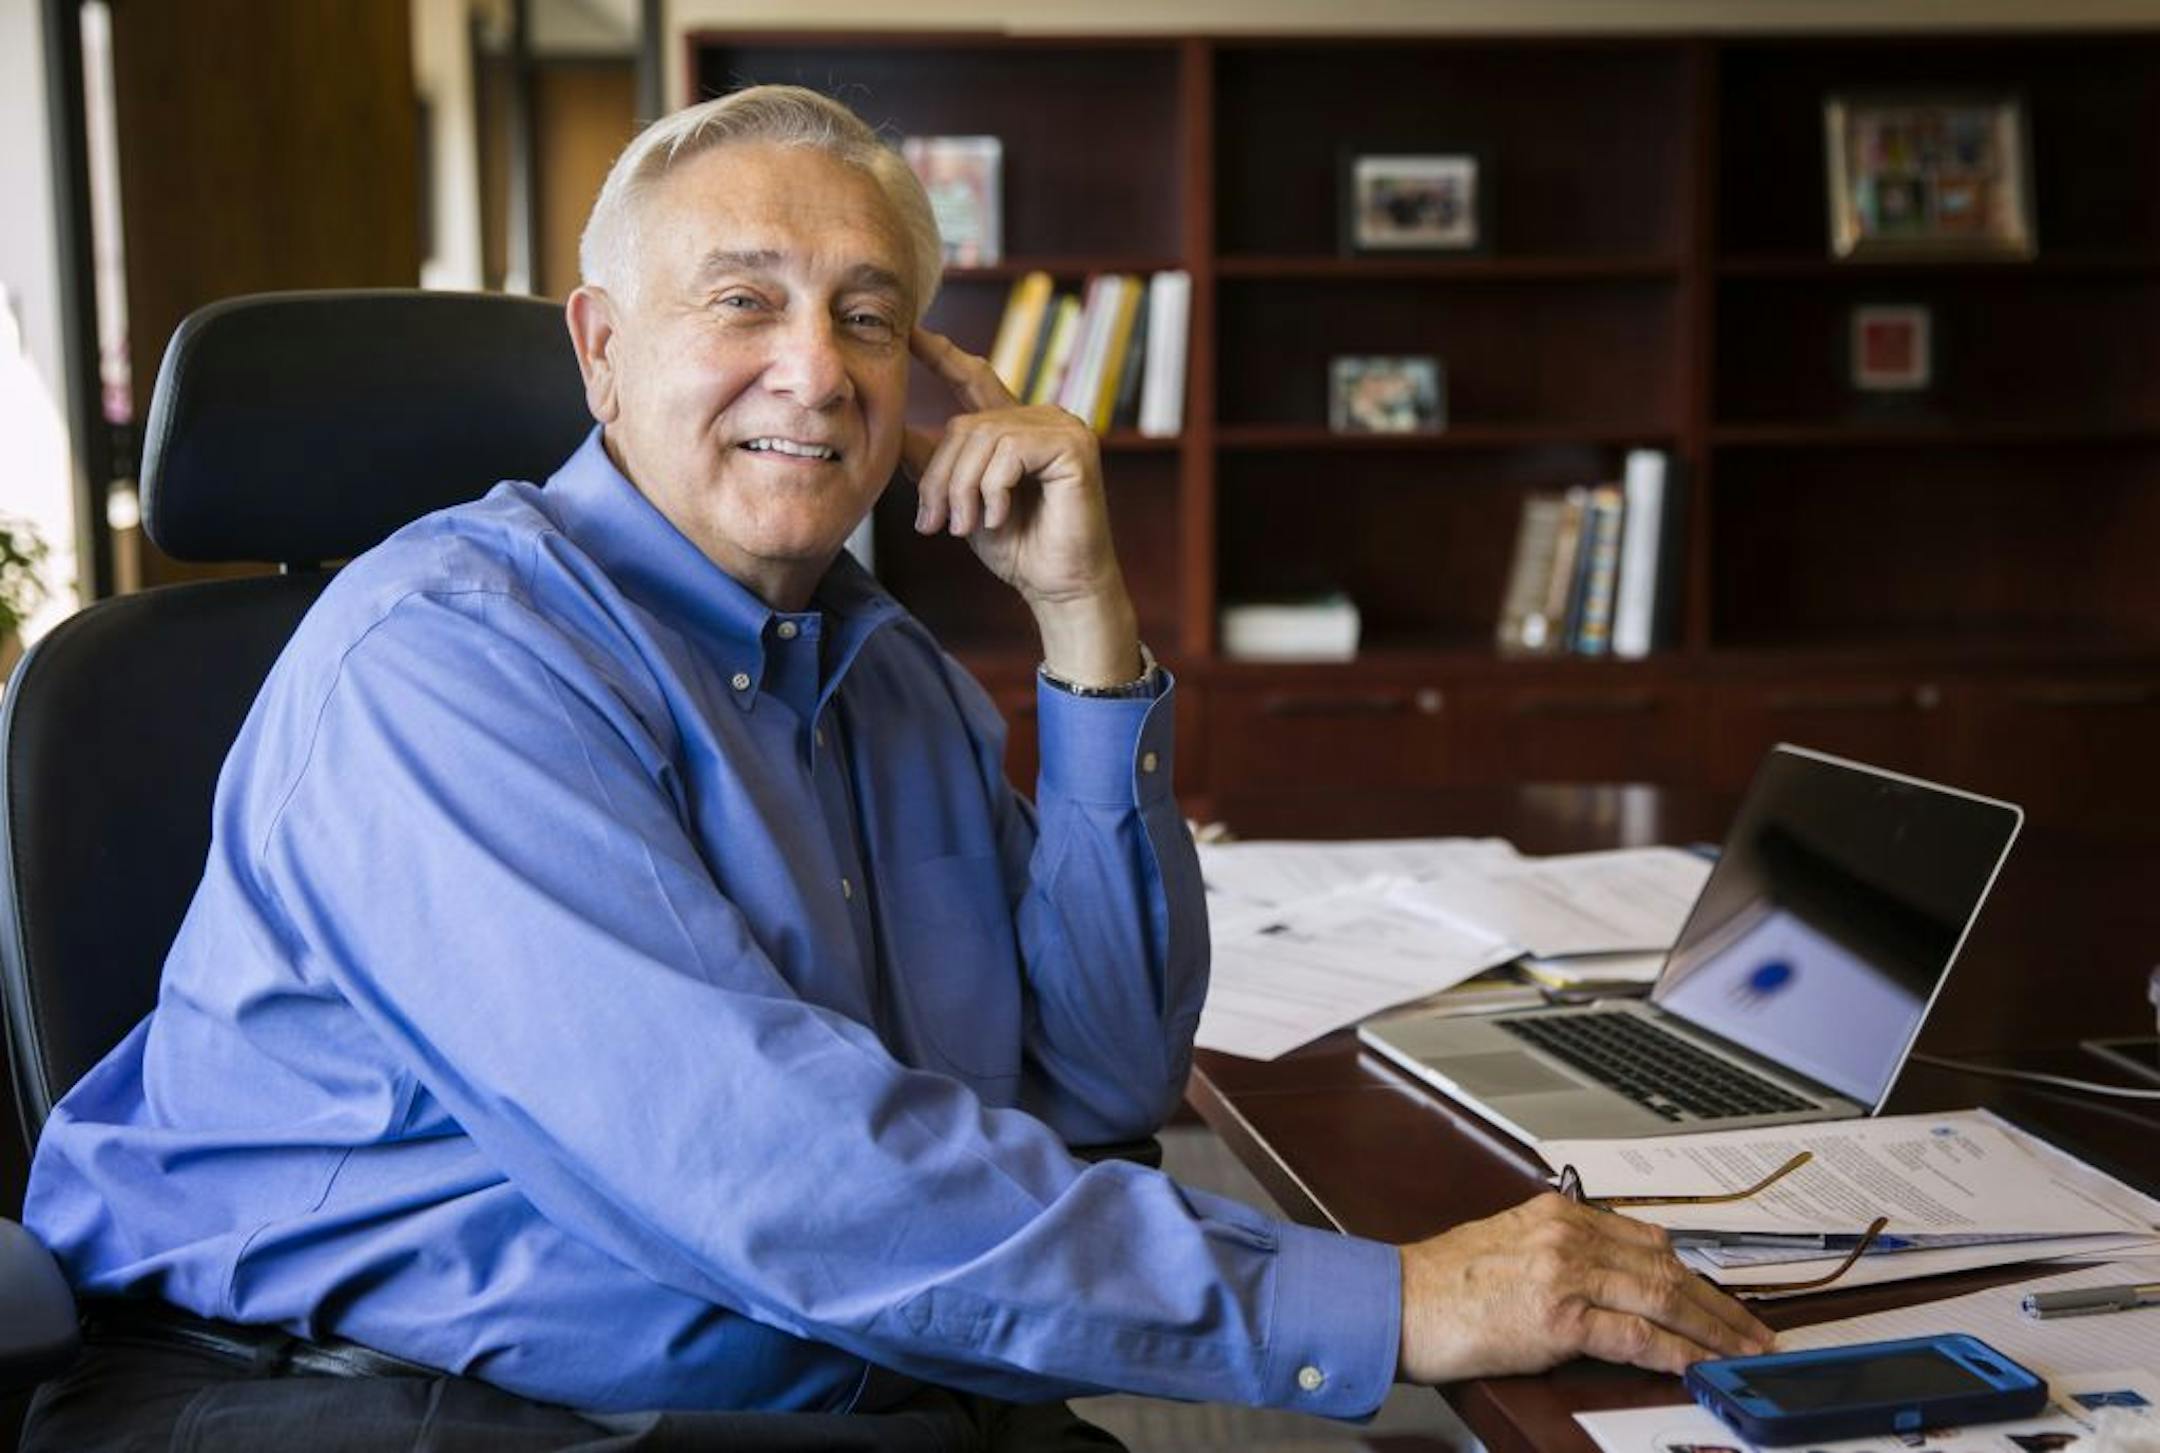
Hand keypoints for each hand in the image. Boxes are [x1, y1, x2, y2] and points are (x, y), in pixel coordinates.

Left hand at [904, 328, 1139, 684]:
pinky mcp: (1075, 445)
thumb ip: (935, 465)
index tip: (910, 333)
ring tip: (966, 526)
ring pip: (982, 439)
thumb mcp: (962, 501)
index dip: (941, 356)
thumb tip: (894, 431)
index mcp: (1015, 427)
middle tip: (935, 523)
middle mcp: (1042, 418)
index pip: (973, 380)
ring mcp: (1063, 427)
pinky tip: (1001, 517)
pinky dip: (995, 490)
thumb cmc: (1017, 548)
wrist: (1057, 587)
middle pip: (963, 426)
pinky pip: (1010, 452)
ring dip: (964, 490)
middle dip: (941, 478)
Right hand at [1397, 1193, 1774, 1383]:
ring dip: (1712, 1329)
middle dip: (1717, 1304)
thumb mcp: (1509, 1244)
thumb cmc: (1443, 1283)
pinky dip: (1675, 1352)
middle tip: (1753, 1331)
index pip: (1646, 1238)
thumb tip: (1609, 1279)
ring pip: (1663, 1297)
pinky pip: (1636, 1336)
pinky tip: (1698, 1365)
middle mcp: (1566, 1234)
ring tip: (1742, 1351)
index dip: (1692, 1273)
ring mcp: (1564, 1274)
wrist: (1397, 1301)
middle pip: (1666, 1267)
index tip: (1719, 1297)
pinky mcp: (1557, 1319)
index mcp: (1557, 1212)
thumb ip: (1560, 1251)